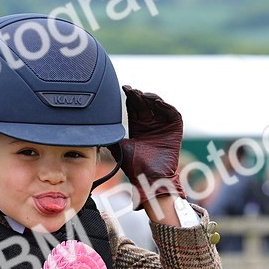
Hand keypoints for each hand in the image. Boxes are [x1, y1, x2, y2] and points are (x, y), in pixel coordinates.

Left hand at [116, 86, 184, 210]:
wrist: (149, 178)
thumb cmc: (135, 167)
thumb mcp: (119, 148)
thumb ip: (111, 137)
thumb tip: (93, 129)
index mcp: (138, 127)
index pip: (135, 108)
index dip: (130, 98)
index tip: (124, 89)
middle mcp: (151, 125)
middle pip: (145, 105)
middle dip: (139, 96)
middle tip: (131, 90)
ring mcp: (163, 126)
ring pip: (159, 106)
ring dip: (152, 98)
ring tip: (144, 95)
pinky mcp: (175, 130)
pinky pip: (173, 114)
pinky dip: (167, 107)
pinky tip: (157, 102)